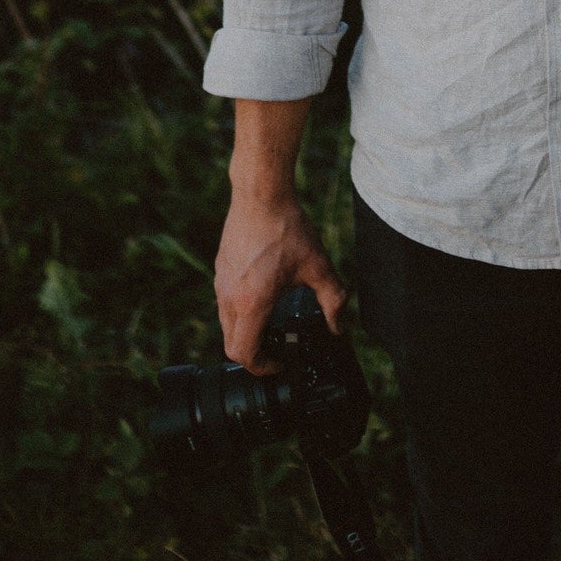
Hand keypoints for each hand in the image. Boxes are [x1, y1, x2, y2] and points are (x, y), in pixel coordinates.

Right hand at [215, 189, 347, 373]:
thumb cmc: (287, 228)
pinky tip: (263, 294)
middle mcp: (229, 296)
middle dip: (254, 354)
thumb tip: (339, 327)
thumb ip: (333, 300)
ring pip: (226, 323)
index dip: (262, 367)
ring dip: (246, 332)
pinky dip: (240, 311)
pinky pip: (225, 302)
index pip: (244, 354)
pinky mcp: (220, 268)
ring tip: (272, 322)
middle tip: (277, 348)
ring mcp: (221, 282)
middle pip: (231, 345)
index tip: (280, 361)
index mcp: (251, 303)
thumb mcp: (318, 266)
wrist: (261, 194)